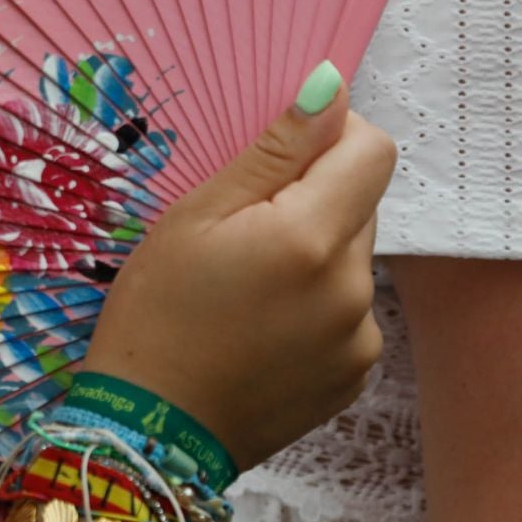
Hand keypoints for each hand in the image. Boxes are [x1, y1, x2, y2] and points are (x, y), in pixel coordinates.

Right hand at [84, 65, 394, 470]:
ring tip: (246, 292)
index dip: (332, 138)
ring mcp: (359, 337)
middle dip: (314, 201)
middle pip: (361, 204)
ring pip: (352, 260)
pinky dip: (314, 309)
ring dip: (314, 257)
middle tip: (242, 235)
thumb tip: (332, 87)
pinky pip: (348, 314)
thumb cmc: (155, 314)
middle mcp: (352, 287)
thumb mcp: (197, 215)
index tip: (282, 158)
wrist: (149, 433)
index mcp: (311, 237)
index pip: (373, 149)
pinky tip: (260, 330)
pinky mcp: (354, 376)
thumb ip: (275, 150)